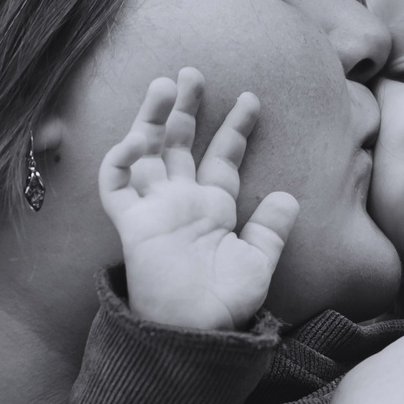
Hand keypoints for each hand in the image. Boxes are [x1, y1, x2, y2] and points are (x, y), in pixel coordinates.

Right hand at [97, 68, 297, 331]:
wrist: (195, 331)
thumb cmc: (226, 304)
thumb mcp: (258, 262)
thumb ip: (270, 229)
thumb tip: (288, 197)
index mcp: (213, 209)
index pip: (222, 158)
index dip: (236, 128)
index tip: (252, 99)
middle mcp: (181, 202)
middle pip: (181, 144)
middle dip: (188, 107)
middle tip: (194, 71)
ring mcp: (154, 209)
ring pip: (147, 152)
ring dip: (154, 119)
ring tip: (165, 84)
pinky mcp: (130, 223)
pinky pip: (116, 184)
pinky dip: (123, 158)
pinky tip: (140, 135)